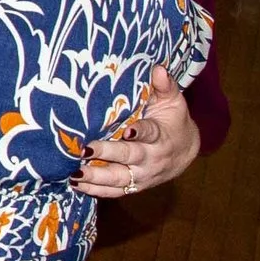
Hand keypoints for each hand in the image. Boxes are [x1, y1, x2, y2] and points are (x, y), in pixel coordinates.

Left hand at [76, 67, 199, 199]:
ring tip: (75, 173)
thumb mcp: (173, 102)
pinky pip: (115, 192)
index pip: (150, 133)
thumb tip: (158, 68)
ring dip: (96, 177)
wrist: (185, 151)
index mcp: (161, 135)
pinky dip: (96, 191)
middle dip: (108, 154)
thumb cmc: (173, 121)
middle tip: (85, 150)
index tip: (127, 130)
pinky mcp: (135, 186)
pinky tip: (77, 185)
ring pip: (119, 179)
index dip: (139, 132)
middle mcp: (152, 158)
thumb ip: (165, 87)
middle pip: (129, 157)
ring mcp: (143, 175)